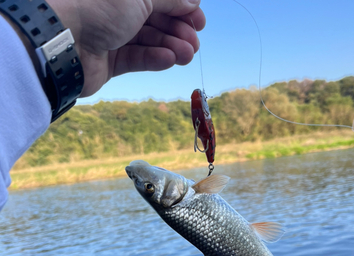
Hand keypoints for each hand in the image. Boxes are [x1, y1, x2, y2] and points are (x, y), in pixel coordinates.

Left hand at [47, 0, 205, 97]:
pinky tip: (169, 59)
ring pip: (148, 39)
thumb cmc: (97, 5)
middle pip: (156, 18)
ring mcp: (111, 33)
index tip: (199, 18)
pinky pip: (136, 58)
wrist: (63, 41)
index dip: (181, 5)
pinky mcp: (109, 59)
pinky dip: (154, 58)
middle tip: (195, 42)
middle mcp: (115, 7)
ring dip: (171, 46)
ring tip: (187, 54)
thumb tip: (192, 1)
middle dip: (178, 29)